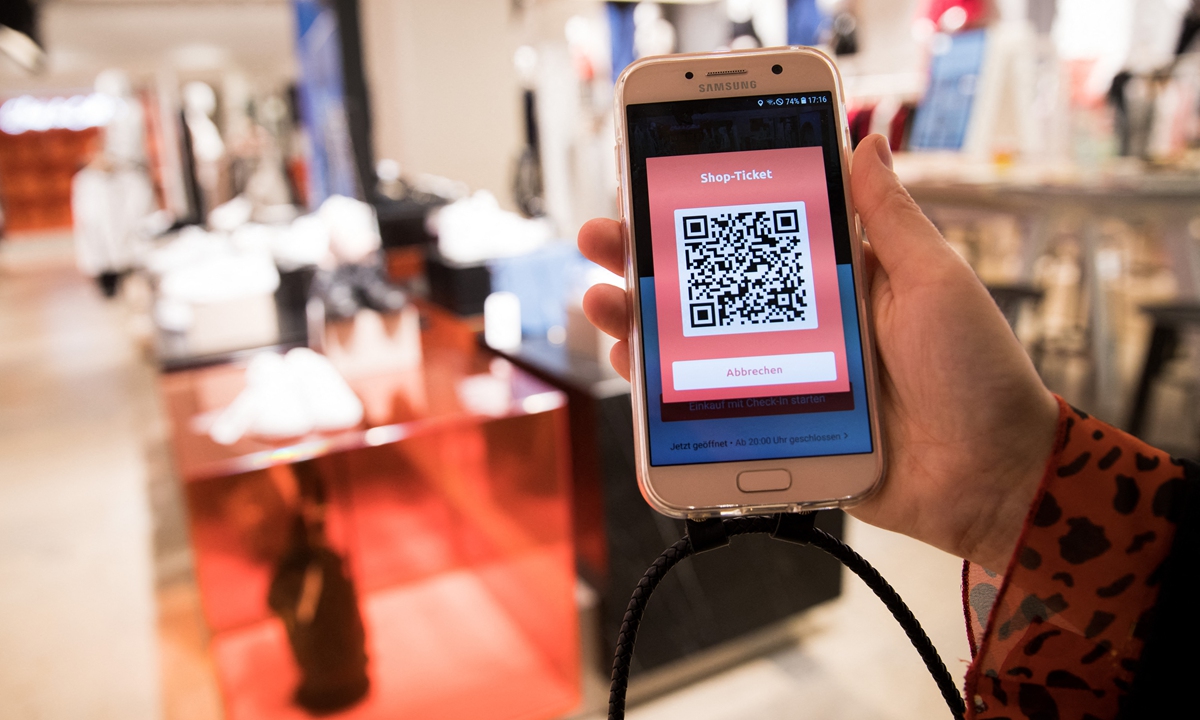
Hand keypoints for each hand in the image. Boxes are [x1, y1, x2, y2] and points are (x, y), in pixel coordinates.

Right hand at [578, 135, 1059, 571]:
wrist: (990, 478)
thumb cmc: (978, 376)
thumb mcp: (937, 280)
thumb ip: (890, 218)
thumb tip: (867, 143)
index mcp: (835, 280)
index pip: (753, 234)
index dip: (700, 209)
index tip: (652, 182)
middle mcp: (798, 324)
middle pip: (707, 287)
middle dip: (647, 258)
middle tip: (604, 235)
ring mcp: (780, 378)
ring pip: (692, 345)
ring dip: (638, 320)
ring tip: (603, 299)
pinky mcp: (775, 431)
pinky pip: (704, 408)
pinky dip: (661, 392)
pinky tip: (634, 366)